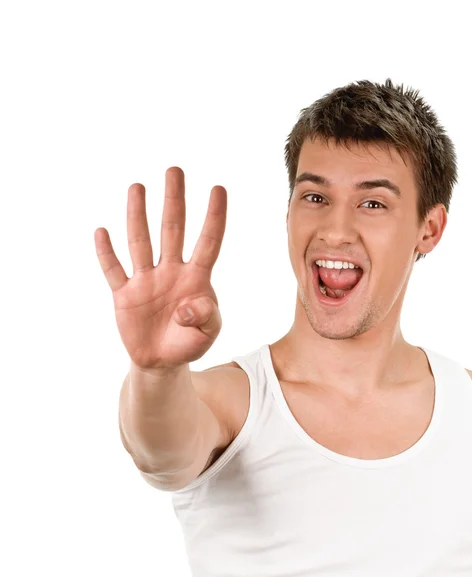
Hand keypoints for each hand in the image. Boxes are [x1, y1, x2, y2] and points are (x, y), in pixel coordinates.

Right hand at [95, 166, 226, 370]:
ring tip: (138, 187)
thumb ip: (208, 317)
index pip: (208, 241)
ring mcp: (146, 280)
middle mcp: (171, 271)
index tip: (218, 188)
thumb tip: (191, 306)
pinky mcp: (124, 295)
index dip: (214, 217)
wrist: (162, 361)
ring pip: (141, 242)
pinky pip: (114, 271)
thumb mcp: (209, 333)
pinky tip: (102, 232)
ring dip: (139, 215)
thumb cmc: (190, 341)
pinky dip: (107, 253)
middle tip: (175, 170)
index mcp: (197, 278)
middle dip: (174, 201)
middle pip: (173, 230)